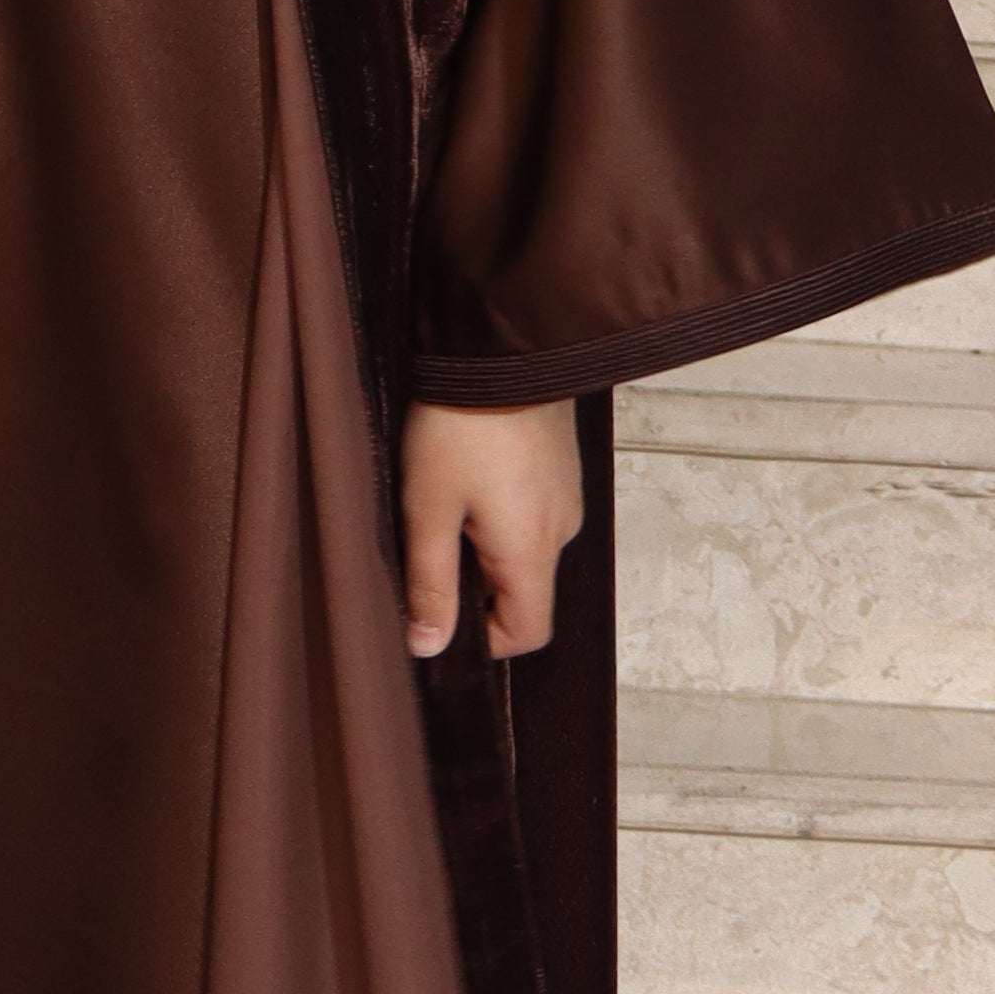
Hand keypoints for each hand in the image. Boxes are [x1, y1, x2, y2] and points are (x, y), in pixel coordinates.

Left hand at [397, 398, 582, 662]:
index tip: (438, 616)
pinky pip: (532, 514)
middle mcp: (561, 531)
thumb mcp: (428, 510)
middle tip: (427, 545)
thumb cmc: (460, 427)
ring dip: (484, 544)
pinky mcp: (561, 469)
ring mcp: (566, 497)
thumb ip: (429, 584)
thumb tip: (428, 645)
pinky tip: (467, 476)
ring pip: (525, 550)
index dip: (483, 642)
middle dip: (474, 586)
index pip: (527, 633)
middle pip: (524, 592)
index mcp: (531, 552)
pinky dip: (500, 513)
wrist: (502, 347)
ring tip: (443, 501)